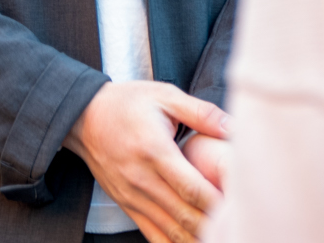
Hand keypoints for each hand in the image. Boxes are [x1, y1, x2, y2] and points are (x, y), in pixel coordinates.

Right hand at [64, 81, 228, 242]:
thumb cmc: (126, 103)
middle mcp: (142, 178)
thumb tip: (233, 127)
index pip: (191, 188)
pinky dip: (173, 242)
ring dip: (195, 238)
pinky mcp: (127, 205)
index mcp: (155, 151)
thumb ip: (201, 113)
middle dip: (213, 225)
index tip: (239, 206)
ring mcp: (132, 196)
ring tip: (220, 236)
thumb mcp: (165, 96)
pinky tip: (192, 242)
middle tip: (236, 225)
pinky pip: (152, 233)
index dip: (217, 203)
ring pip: (170, 230)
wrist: (84, 116)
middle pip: (184, 215)